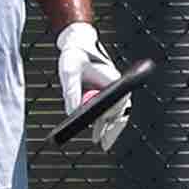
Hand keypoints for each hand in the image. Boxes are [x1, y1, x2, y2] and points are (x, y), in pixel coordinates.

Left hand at [53, 22, 131, 153]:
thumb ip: (71, 91)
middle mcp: (116, 86)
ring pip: (117, 115)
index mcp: (112, 79)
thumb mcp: (68, 72)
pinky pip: (110, 111)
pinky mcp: (107, 93)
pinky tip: (98, 133)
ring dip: (108, 128)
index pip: (116, 103)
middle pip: (120, 112)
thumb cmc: (75, 56)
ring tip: (99, 142)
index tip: (103, 130)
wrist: (78, 44)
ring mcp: (113, 90)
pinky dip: (105, 123)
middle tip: (103, 144)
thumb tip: (72, 113)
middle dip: (112, 130)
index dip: (110, 119)